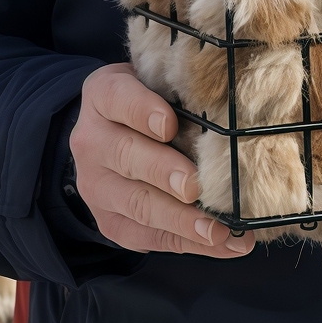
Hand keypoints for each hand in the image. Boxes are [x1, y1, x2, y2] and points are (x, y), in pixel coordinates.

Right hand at [70, 63, 252, 257]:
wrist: (109, 130)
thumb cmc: (148, 98)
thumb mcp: (154, 78)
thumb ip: (179, 88)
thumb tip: (228, 104)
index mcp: (103, 95)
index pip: (119, 99)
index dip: (143, 112)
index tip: (169, 125)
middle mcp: (92, 141)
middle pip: (127, 156)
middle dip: (164, 174)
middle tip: (196, 187)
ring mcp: (96, 186)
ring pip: (138, 204)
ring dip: (181, 221)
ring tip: (219, 231)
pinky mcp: (109, 221)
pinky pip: (147, 236)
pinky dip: (188, 242)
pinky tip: (223, 244)